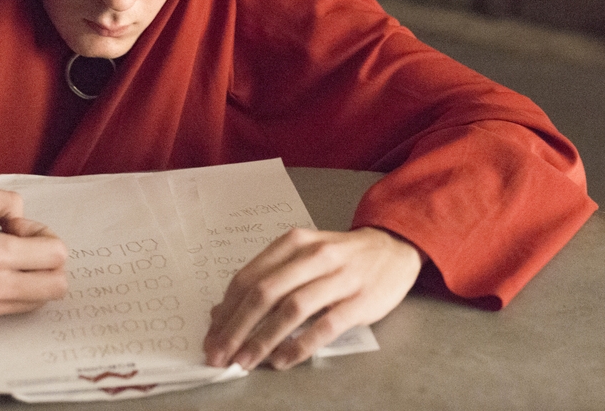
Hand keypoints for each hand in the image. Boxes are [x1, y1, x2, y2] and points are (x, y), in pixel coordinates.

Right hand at [0, 183, 67, 324]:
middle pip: (56, 285)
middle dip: (48, 263)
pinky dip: (13, 292)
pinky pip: (12, 309)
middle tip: (23, 247)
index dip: (45, 237)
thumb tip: (22, 217)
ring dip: (33, 280)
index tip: (18, 229)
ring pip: (38, 302)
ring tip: (5, 261)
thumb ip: (3, 200)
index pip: (56, 255)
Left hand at [203, 227, 422, 370]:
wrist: (393, 248)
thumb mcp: (303, 257)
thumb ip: (267, 279)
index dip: (226, 309)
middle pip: (264, 293)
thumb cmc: (341, 257)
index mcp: (294, 243)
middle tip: (219, 354)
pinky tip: (282, 360)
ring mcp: (339, 278)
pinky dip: (300, 345)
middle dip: (236, 327)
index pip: (249, 277)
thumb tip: (221, 312)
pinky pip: (324, 326)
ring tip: (244, 361)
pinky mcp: (360, 301)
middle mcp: (314, 256)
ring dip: (263, 339)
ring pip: (291, 309)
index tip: (211, 335)